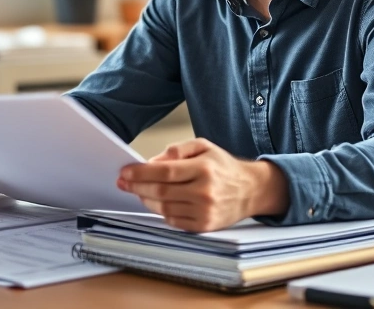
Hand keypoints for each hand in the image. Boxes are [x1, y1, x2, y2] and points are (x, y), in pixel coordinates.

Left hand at [117, 138, 288, 231]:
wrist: (250, 190)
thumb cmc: (223, 166)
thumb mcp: (204, 146)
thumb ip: (177, 150)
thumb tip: (152, 161)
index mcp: (204, 168)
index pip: (164, 171)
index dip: (140, 173)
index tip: (125, 172)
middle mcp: (205, 191)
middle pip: (160, 192)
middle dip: (137, 187)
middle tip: (124, 183)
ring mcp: (205, 211)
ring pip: (164, 208)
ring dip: (146, 200)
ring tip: (140, 192)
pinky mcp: (204, 226)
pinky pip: (173, 220)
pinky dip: (162, 212)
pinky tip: (159, 203)